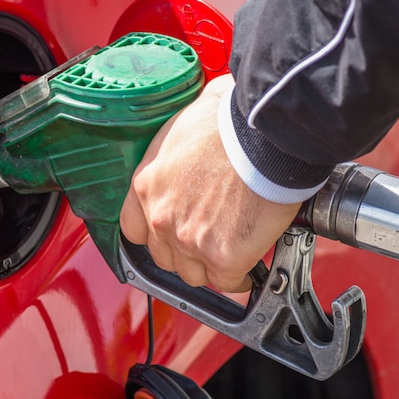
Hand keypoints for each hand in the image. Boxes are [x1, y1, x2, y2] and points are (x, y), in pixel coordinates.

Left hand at [120, 74, 301, 291]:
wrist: (264, 136)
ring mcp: (189, 240)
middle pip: (164, 255)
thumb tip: (203, 117)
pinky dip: (237, 276)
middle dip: (183, 252)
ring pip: (192, 273)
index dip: (154, 234)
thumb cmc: (231, 121)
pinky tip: (247, 266)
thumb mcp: (189, 118)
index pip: (134, 228)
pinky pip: (226, 281)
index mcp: (147, 184)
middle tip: (206, 241)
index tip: (169, 232)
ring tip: (226, 255)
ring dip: (208, 267)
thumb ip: (184, 138)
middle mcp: (161, 217)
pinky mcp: (222, 256)